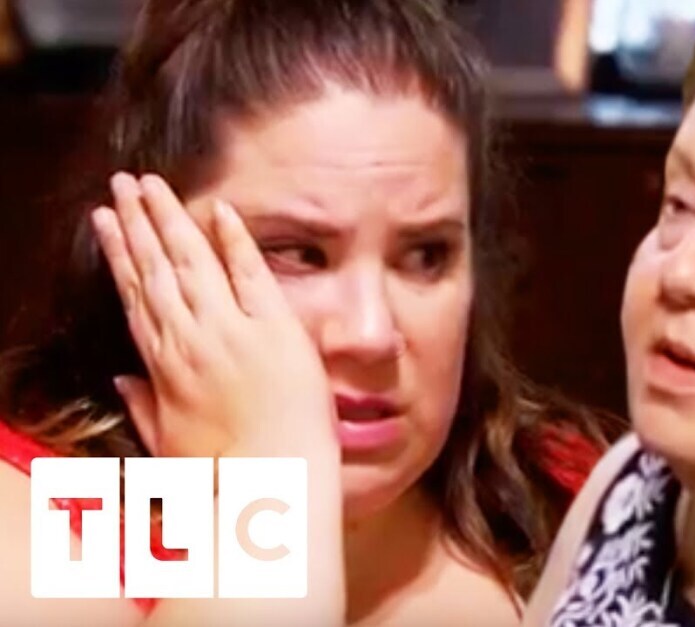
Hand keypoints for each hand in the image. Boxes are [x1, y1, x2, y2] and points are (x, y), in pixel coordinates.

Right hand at [91, 172, 336, 458]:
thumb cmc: (224, 476)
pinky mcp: (275, 330)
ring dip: (169, 218)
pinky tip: (219, 209)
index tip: (106, 223)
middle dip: (137, 222)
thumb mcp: (169, 445)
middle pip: (155, 270)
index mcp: (164, 367)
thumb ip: (144, 408)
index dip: (119, 256)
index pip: (135, 298)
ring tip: (151, 183)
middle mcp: (191, 342)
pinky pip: (251, 273)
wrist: (273, 488)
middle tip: (121, 184)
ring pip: (191, 263)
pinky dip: (234, 240)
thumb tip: (122, 381)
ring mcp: (232, 333)